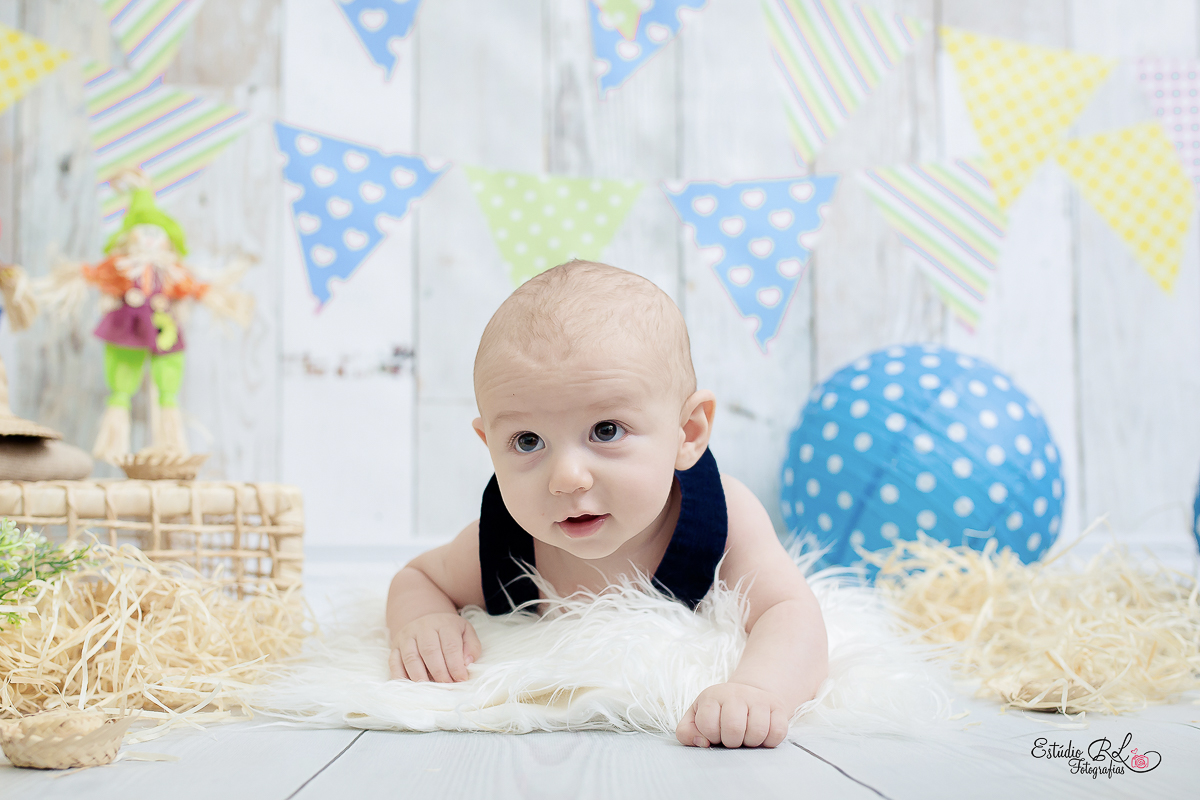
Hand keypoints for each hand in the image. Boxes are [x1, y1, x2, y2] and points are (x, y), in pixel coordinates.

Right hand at [389, 612, 481, 682]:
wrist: (425, 620)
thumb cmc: (448, 631)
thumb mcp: (465, 632)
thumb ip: (471, 646)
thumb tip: (467, 663)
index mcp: (444, 624)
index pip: (450, 645)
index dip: (456, 665)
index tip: (461, 679)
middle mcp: (423, 628)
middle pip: (430, 651)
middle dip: (439, 672)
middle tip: (447, 686)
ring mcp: (406, 637)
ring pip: (411, 657)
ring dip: (420, 676)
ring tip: (429, 689)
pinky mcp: (394, 647)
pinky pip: (394, 662)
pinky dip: (400, 676)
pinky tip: (410, 687)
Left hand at [675, 682, 789, 748]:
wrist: (747, 696)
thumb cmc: (718, 714)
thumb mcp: (696, 719)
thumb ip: (686, 732)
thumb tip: (702, 743)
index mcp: (712, 696)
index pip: (708, 725)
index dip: (711, 736)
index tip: (715, 733)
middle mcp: (735, 693)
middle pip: (734, 729)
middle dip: (732, 742)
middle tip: (732, 738)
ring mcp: (758, 698)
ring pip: (757, 732)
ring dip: (751, 743)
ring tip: (746, 736)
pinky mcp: (778, 706)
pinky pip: (777, 733)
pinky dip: (770, 741)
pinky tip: (762, 735)